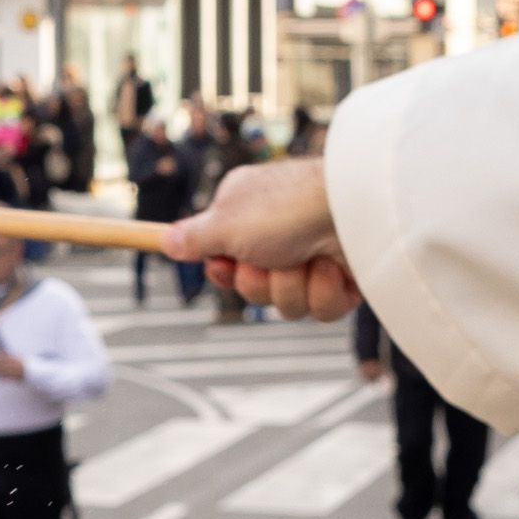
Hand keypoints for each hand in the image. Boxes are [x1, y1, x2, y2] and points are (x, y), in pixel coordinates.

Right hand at [162, 157, 354, 322]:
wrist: (353, 210)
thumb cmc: (287, 208)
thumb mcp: (226, 223)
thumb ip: (195, 238)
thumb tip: (165, 241)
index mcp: (249, 215)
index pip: (224, 258)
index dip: (224, 271)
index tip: (225, 266)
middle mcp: (280, 237)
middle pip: (253, 289)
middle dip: (260, 282)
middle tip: (270, 259)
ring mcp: (313, 259)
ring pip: (287, 304)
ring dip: (293, 286)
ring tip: (308, 258)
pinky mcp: (343, 281)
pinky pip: (321, 310)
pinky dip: (324, 292)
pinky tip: (333, 267)